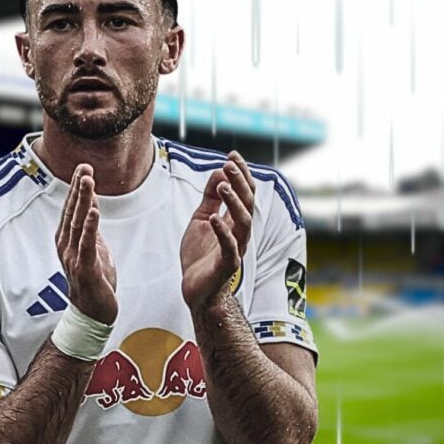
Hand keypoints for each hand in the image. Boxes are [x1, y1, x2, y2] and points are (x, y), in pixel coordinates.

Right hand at [55, 164, 117, 324]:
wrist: (93, 313)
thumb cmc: (94, 281)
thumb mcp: (94, 249)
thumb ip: (90, 228)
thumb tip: (91, 204)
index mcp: (67, 240)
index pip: (71, 209)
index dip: (76, 188)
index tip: (83, 167)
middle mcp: (66, 246)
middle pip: (72, 211)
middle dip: (78, 188)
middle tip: (84, 166)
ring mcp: (74, 257)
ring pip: (78, 223)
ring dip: (83, 200)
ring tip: (87, 180)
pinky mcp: (85, 268)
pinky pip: (87, 243)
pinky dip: (90, 225)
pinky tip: (93, 210)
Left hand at [180, 151, 255, 309]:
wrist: (195, 288)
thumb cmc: (200, 255)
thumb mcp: (201, 218)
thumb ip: (209, 198)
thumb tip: (219, 171)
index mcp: (235, 220)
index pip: (244, 192)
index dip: (241, 173)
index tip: (232, 155)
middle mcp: (240, 233)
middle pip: (248, 203)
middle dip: (240, 182)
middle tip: (229, 164)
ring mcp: (236, 249)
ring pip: (243, 222)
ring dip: (234, 202)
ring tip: (222, 186)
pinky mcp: (226, 265)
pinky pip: (229, 248)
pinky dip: (222, 232)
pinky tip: (214, 218)